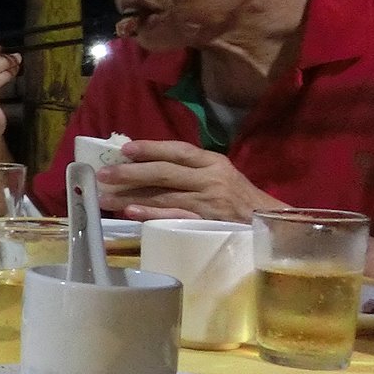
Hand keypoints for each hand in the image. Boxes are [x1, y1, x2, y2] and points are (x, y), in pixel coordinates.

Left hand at [96, 139, 284, 222]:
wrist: (271, 225)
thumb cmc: (239, 199)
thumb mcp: (219, 175)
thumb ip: (188, 170)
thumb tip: (144, 165)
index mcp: (212, 162)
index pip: (177, 151)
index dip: (150, 148)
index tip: (123, 150)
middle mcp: (210, 179)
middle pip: (164, 172)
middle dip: (130, 173)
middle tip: (102, 174)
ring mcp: (209, 202)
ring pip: (164, 195)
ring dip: (131, 196)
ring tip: (105, 197)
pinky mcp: (208, 224)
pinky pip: (175, 217)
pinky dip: (152, 215)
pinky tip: (131, 213)